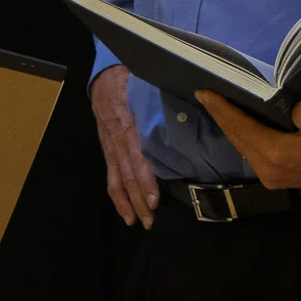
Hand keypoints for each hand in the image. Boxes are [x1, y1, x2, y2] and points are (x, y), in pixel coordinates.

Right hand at [92, 65, 158, 227]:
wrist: (104, 78)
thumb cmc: (132, 81)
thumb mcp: (148, 87)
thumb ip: (165, 102)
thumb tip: (196, 107)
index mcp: (132, 125)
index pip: (139, 158)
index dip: (146, 180)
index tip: (155, 198)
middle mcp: (120, 140)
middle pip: (130, 175)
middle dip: (140, 200)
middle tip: (151, 220)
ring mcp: (112, 147)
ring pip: (119, 180)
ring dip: (128, 203)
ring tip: (139, 222)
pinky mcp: (107, 151)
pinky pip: (111, 177)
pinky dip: (117, 196)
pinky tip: (125, 213)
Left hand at [194, 90, 300, 191]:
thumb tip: (298, 107)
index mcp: (277, 153)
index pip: (242, 127)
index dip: (222, 109)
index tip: (205, 93)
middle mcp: (266, 167)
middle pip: (236, 136)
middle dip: (219, 115)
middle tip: (203, 94)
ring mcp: (267, 174)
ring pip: (240, 145)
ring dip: (227, 125)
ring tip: (214, 104)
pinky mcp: (271, 176)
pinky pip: (248, 151)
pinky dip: (239, 134)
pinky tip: (235, 122)